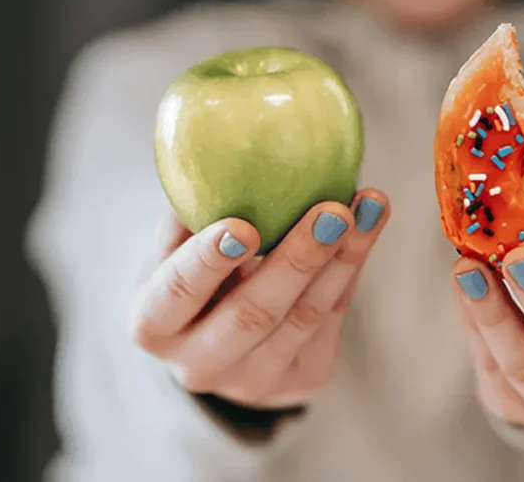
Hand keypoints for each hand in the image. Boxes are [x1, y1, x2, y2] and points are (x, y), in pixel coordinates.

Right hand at [130, 189, 388, 407]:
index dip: (207, 262)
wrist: (220, 341)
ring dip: (343, 257)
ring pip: (305, 317)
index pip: (177, 295)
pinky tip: (369, 223)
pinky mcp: (302, 379)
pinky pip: (333, 317)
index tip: (242, 226)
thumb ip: (192, 210)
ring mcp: (253, 381)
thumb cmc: (195, 272)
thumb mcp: (176, 246)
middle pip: (253, 314)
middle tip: (331, 211)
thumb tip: (217, 143)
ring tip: (368, 205)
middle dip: (298, 260)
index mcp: (154, 326)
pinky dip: (352, 266)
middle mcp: (199, 365)